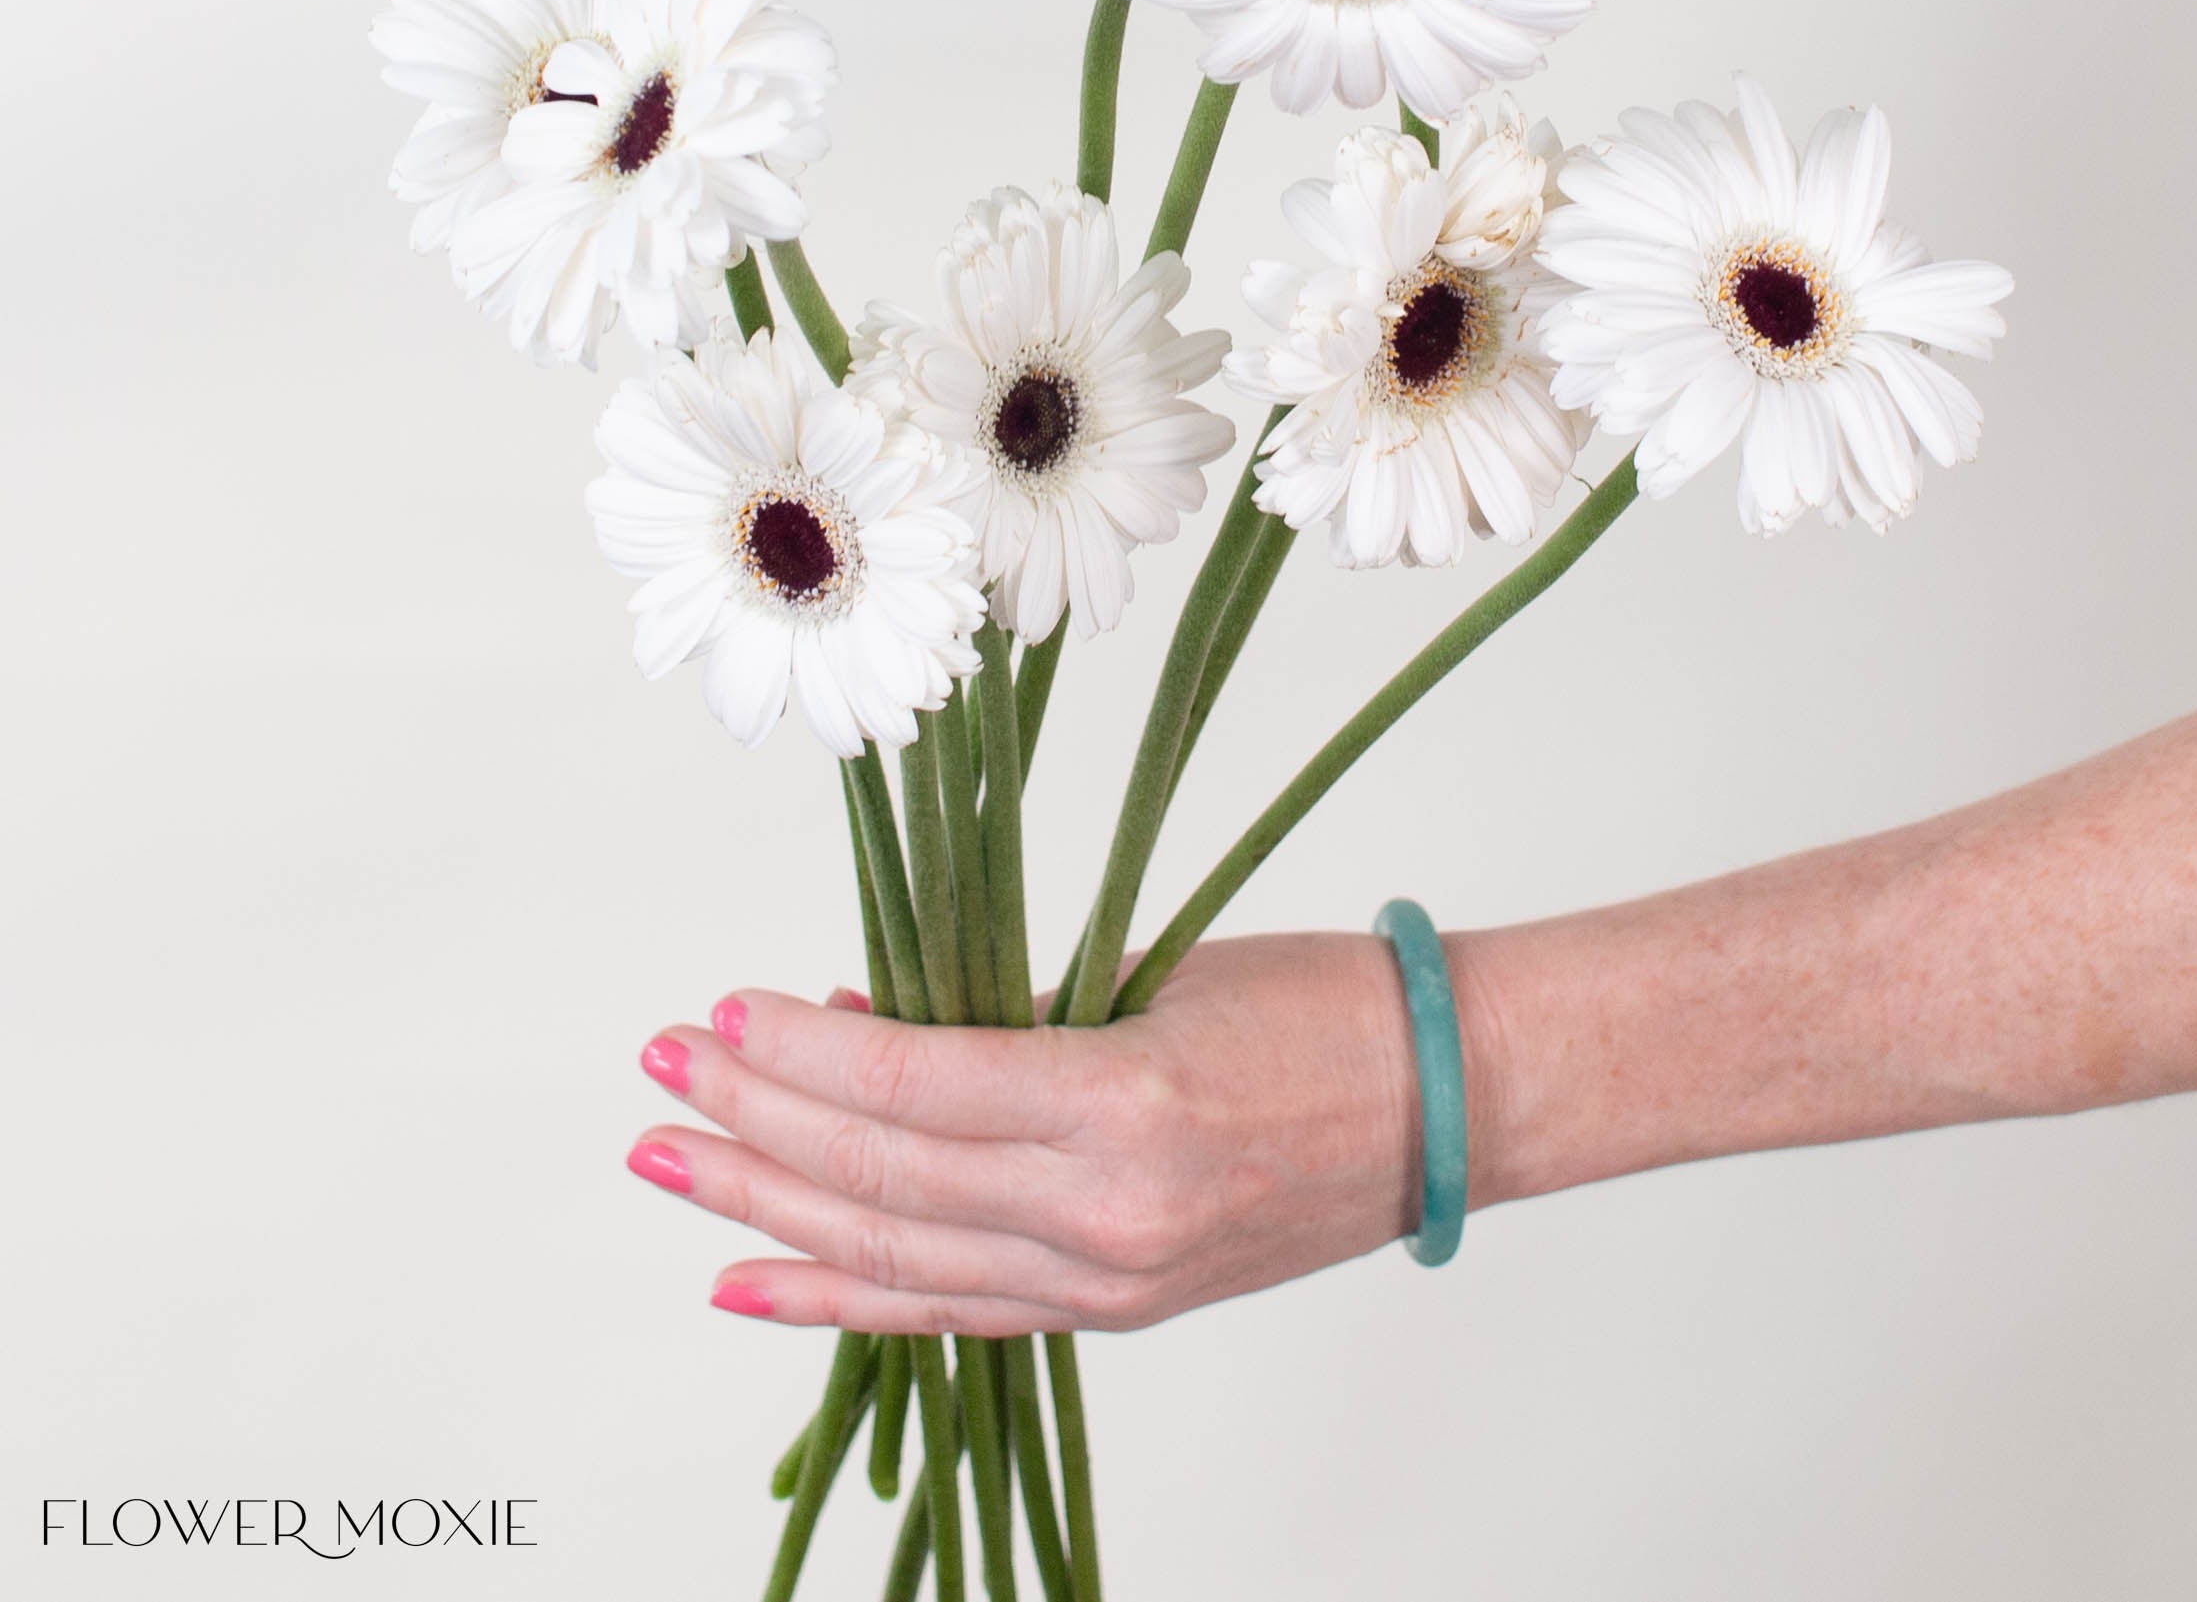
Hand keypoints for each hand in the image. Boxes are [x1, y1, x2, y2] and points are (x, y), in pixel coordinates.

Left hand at [627, 933, 1432, 1334]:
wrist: (1442, 1106)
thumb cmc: (1320, 1007)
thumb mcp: (1154, 977)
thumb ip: (1004, 1013)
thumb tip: (857, 1021)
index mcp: (1124, 1106)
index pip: (911, 1087)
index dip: (798, 1054)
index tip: (720, 1012)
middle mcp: (1104, 1216)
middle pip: (880, 1177)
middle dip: (750, 1122)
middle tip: (659, 1070)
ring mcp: (1106, 1282)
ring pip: (893, 1254)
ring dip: (763, 1206)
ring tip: (664, 1163)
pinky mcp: (1112, 1312)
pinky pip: (949, 1313)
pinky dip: (839, 1297)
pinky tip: (747, 1279)